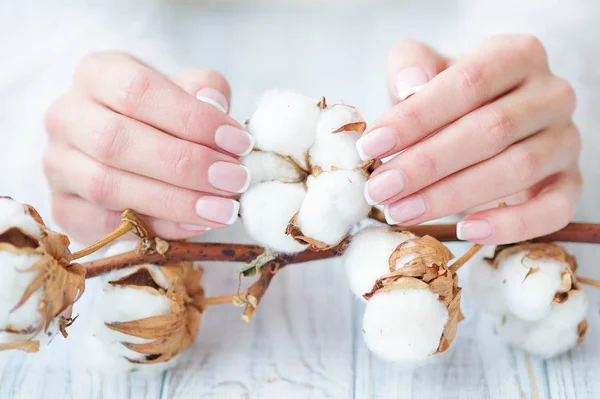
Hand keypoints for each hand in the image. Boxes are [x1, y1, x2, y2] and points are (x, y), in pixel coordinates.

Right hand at [44, 52, 252, 243]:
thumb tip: (214, 104)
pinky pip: (105, 226)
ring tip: (224, 208)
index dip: (192, 119)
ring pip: (108, 186)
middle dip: (185, 164)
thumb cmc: (163, 115)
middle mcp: (67, 116)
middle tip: (234, 179)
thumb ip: (204, 89)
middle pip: (117, 141)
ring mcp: (58, 165)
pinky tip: (197, 224)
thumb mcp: (187, 90)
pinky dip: (157, 228)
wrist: (131, 148)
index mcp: (98, 74)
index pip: (138, 91)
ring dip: (175, 201)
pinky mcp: (63, 208)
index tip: (239, 142)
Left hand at [358, 36, 580, 243]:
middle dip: (427, 163)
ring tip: (402, 210)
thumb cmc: (449, 100)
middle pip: (490, 129)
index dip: (417, 116)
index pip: (468, 82)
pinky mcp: (570, 182)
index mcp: (516, 56)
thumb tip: (409, 87)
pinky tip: (465, 230)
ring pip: (516, 169)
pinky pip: (554, 209)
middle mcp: (551, 94)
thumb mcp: (424, 71)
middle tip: (381, 188)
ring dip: (452, 195)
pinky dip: (510, 225)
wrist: (486, 125)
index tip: (372, 145)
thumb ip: (410, 65)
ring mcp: (565, 140)